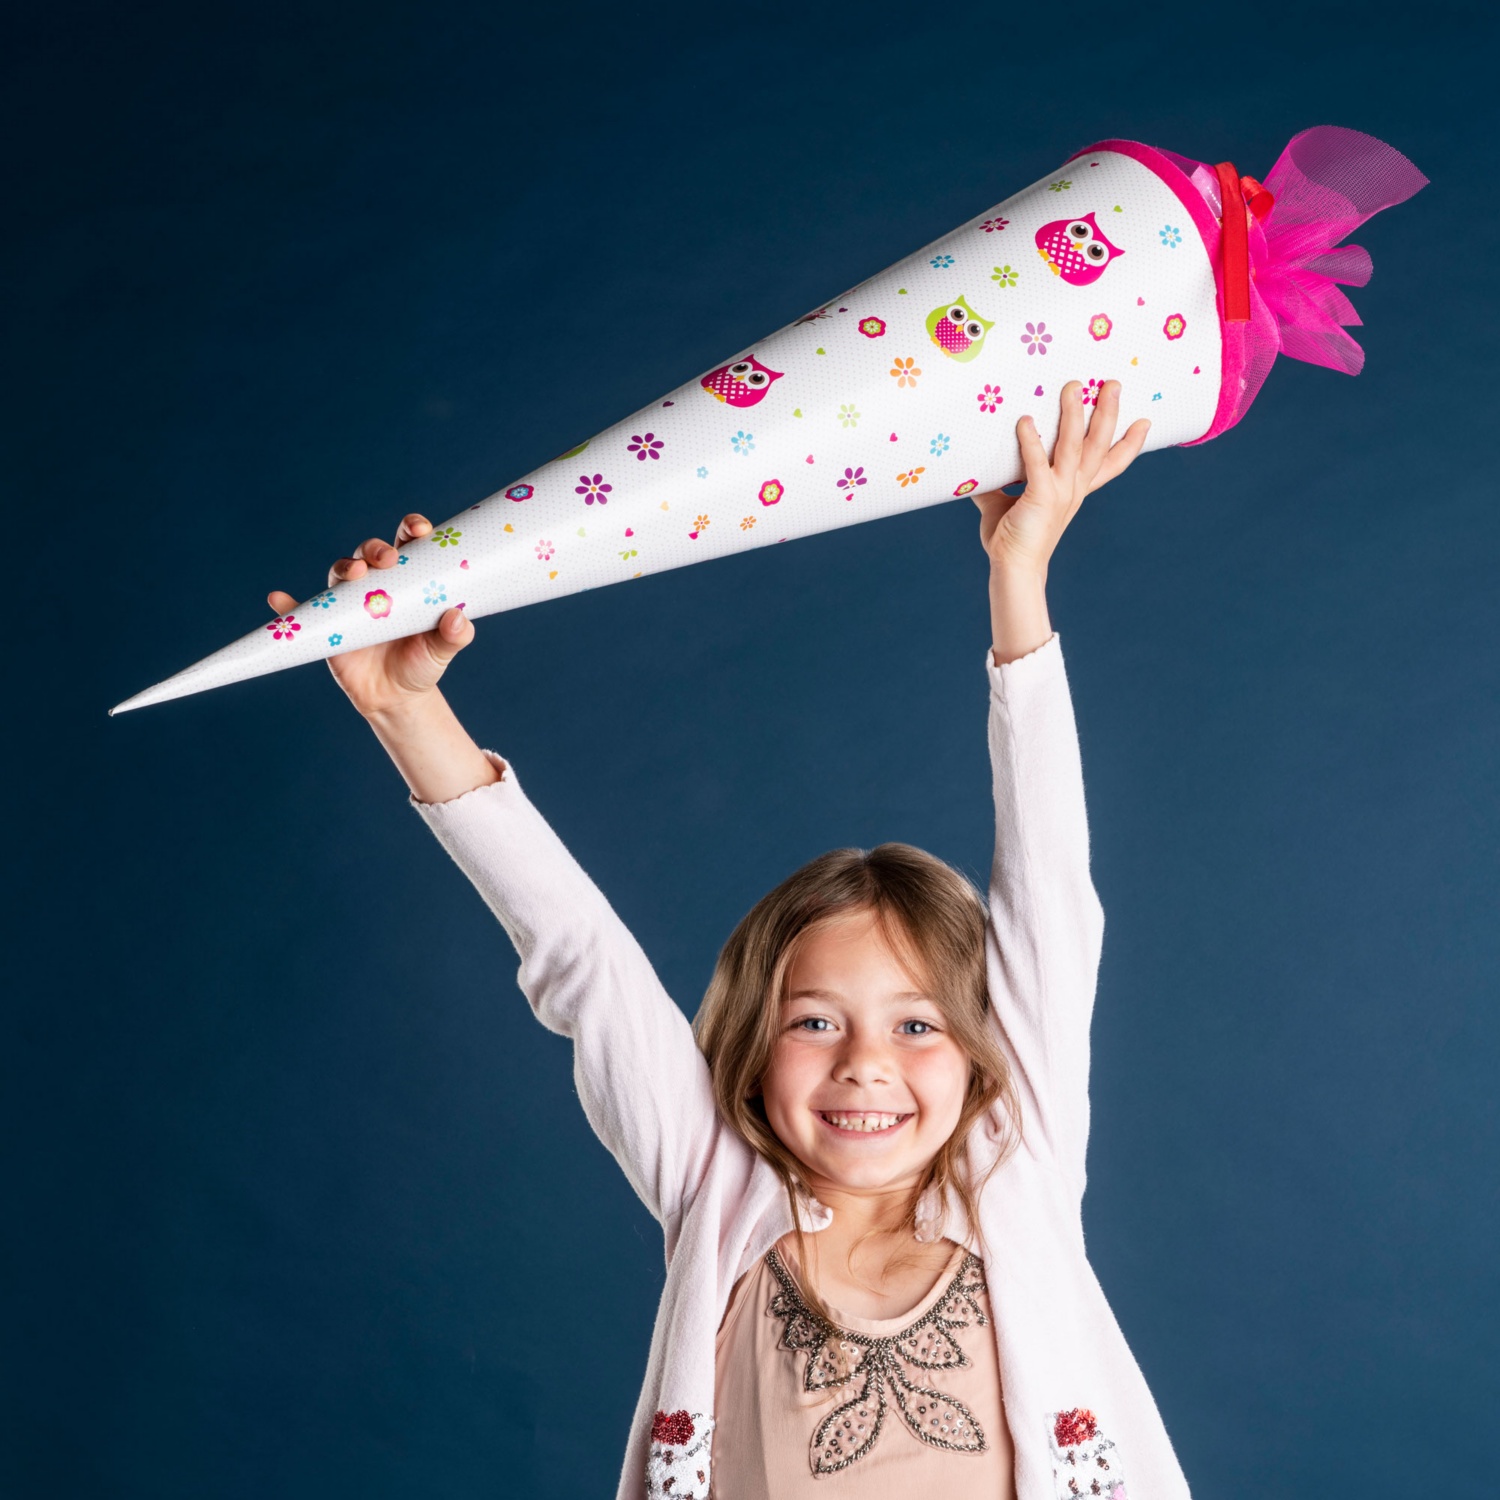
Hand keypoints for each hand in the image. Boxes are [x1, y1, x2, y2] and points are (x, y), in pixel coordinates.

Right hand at [266, 513, 475, 719]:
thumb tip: (458, 619)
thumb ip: (455, 636)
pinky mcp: (326, 625)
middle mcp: (374, 585)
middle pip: (369, 553)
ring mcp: (348, 603)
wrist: (396, 697)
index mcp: (406, 580)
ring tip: (356, 574)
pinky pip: (300, 612)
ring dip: (345, 568)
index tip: (419, 530)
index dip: (411, 529)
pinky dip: (286, 605)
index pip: (406, 544)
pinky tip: (278, 599)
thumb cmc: (422, 664)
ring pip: (340, 574)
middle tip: (387, 559)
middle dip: (375, 548)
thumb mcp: (442, 651)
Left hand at [972, 381, 1148, 579]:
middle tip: (1114, 383)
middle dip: (1107, 413)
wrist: (1013, 569)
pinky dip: (1031, 441)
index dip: (1129, 444)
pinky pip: (1036, 463)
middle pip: (1097, 445)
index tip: (1144, 421)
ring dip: (1074, 415)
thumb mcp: (1005, 505)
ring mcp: (1060, 492)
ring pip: (1073, 446)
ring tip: (1074, 387)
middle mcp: (1073, 489)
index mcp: (1074, 491)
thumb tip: (977, 471)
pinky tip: (1024, 420)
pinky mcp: (1041, 497)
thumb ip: (997, 485)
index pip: (1108, 464)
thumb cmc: (1011, 539)